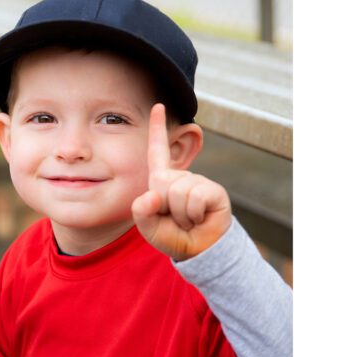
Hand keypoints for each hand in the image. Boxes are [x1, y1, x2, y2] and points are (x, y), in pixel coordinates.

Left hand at [132, 103, 231, 260]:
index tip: (158, 105)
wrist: (197, 250)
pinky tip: (200, 219)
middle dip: (165, 205)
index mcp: (163, 181)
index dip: (157, 129)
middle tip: (176, 218)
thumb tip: (152, 195)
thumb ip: (142, 211)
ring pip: (178, 191)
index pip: (157, 152)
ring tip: (189, 219)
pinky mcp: (214, 191)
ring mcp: (199, 182)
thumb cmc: (172, 235)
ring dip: (180, 213)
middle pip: (162, 181)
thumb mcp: (148, 225)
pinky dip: (193, 214)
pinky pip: (194, 197)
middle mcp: (181, 177)